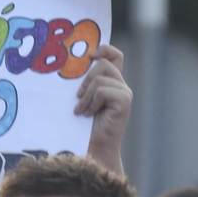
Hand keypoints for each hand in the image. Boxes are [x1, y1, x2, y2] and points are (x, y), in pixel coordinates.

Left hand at [78, 44, 129, 175]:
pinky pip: (103, 91)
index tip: (89, 56)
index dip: (104, 49)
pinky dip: (92, 102)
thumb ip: (83, 81)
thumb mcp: (82, 97)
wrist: (92, 147)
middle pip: (104, 64)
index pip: (114, 55)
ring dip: (86, 95)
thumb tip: (72, 63)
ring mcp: (125, 93)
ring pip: (100, 78)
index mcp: (111, 81)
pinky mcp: (125, 101)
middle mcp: (121, 85)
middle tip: (78, 97)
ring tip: (82, 110)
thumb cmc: (83, 124)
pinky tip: (89, 114)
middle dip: (86, 79)